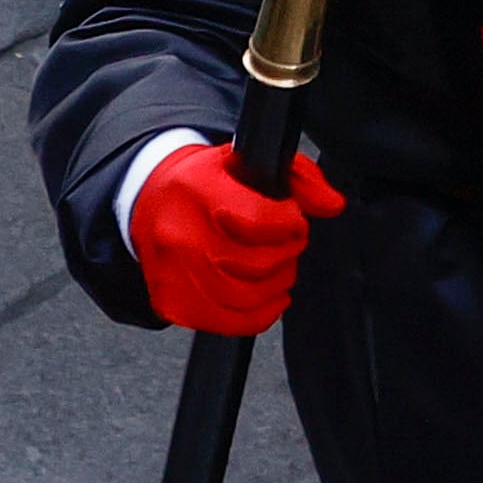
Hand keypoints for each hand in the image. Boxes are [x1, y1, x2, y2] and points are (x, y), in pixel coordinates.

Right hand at [132, 141, 343, 337]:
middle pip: (255, 264)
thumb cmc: (205, 181)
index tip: (293, 219)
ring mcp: (172, 272)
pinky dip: (258, 316)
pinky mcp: (171, 302)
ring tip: (279, 268)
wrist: (150, 199)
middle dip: (287, 255)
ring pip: (245, 298)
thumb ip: (301, 176)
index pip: (257, 220)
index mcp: (198, 190)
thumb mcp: (250, 159)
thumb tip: (332, 204)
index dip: (289, 224)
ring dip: (276, 285)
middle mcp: (180, 233)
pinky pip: (228, 323)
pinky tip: (268, 298)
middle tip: (289, 243)